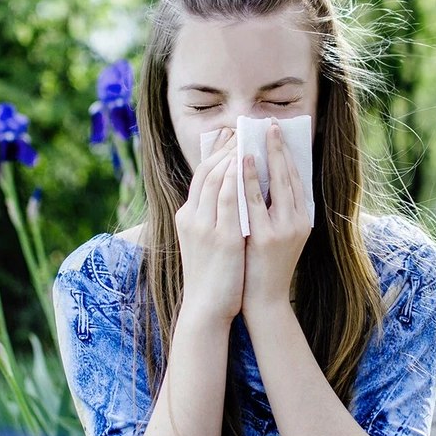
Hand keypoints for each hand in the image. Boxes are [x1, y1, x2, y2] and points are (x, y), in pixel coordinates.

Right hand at [174, 127, 244, 328]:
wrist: (207, 308)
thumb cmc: (211, 276)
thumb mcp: (203, 241)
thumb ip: (211, 217)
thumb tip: (229, 195)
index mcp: (187, 216)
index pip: (200, 175)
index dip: (215, 152)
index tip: (230, 135)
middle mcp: (191, 216)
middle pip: (207, 171)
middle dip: (226, 147)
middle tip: (243, 128)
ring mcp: (205, 226)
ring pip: (216, 179)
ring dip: (232, 155)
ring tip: (248, 137)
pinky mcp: (221, 237)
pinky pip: (229, 198)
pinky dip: (236, 177)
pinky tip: (247, 162)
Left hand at [241, 118, 311, 321]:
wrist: (262, 301)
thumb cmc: (264, 266)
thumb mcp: (277, 234)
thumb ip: (275, 209)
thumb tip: (263, 177)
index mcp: (302, 219)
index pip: (296, 178)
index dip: (287, 154)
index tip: (277, 133)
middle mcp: (298, 222)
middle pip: (290, 176)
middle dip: (280, 148)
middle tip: (270, 124)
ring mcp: (282, 230)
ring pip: (275, 184)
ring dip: (266, 156)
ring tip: (256, 134)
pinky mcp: (264, 238)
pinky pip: (254, 200)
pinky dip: (247, 178)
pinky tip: (240, 161)